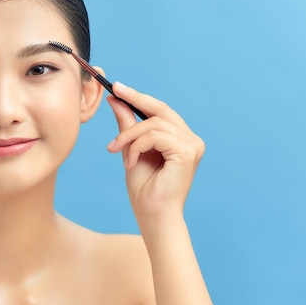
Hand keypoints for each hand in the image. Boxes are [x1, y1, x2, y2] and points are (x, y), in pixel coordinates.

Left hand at [106, 82, 204, 225]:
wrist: (153, 216)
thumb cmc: (144, 190)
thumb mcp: (131, 150)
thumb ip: (128, 126)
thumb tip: (116, 100)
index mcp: (180, 139)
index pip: (160, 111)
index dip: (139, 97)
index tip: (117, 87)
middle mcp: (190, 139)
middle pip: (160, 109)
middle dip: (134, 99)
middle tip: (114, 92)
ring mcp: (192, 144)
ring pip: (153, 123)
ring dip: (129, 136)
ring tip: (116, 151)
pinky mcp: (187, 152)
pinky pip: (154, 135)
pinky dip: (136, 146)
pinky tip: (130, 162)